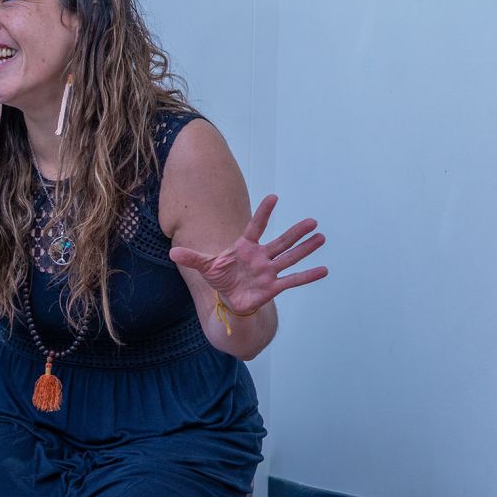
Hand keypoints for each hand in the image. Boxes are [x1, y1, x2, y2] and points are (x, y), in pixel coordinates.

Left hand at [168, 194, 327, 315]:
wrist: (229, 298)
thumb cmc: (221, 277)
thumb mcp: (205, 267)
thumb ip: (192, 258)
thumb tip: (172, 251)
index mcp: (245, 247)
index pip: (256, 227)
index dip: (264, 213)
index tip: (274, 197)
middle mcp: (261, 256)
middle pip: (281, 241)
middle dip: (296, 232)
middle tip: (313, 221)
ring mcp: (269, 271)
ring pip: (290, 257)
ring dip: (305, 249)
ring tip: (321, 238)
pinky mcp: (273, 287)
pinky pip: (293, 280)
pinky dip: (307, 276)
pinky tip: (324, 269)